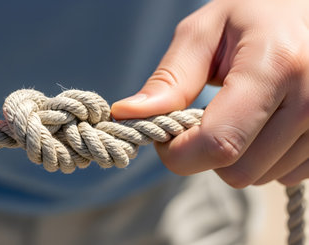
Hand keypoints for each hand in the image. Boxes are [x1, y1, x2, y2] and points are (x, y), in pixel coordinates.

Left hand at [112, 0, 308, 187]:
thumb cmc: (252, 15)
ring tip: (240, 112)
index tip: (164, 135)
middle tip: (203, 118)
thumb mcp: (203, 33)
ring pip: (259, 178)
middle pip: (236, 171)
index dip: (179, 153)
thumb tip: (127, 114)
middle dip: (204, 153)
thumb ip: (169, 79)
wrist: (307, 11)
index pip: (218, 143)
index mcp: (275, 67)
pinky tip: (263, 123)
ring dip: (234, 155)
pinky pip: (283, 176)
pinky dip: (263, 158)